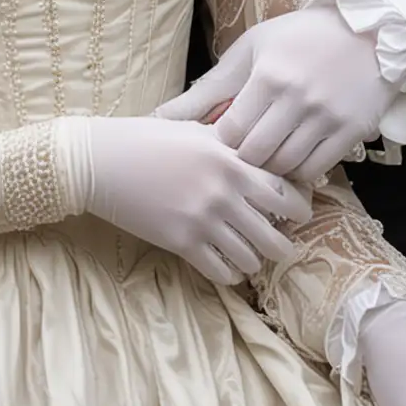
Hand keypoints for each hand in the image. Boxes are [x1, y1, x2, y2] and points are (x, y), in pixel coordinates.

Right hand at [71, 116, 313, 288]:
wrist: (105, 162)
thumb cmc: (152, 140)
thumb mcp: (199, 131)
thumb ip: (234, 145)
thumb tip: (268, 155)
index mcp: (232, 161)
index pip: (286, 194)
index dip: (299, 208)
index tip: (299, 213)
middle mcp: (223, 194)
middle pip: (274, 235)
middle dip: (283, 243)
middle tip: (281, 242)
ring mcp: (202, 221)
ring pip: (251, 259)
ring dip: (256, 260)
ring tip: (252, 254)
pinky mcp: (181, 243)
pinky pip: (221, 272)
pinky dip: (231, 273)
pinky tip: (229, 266)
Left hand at [155, 5, 398, 179]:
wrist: (369, 29)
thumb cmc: (299, 36)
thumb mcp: (251, 49)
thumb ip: (208, 88)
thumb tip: (159, 116)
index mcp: (269, 75)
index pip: (232, 131)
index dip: (220, 145)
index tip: (217, 144)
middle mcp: (298, 98)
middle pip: (256, 154)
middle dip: (242, 161)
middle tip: (238, 157)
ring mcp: (327, 117)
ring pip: (285, 166)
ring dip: (269, 169)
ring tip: (264, 158)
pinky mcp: (351, 131)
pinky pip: (316, 170)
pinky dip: (299, 172)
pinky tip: (291, 159)